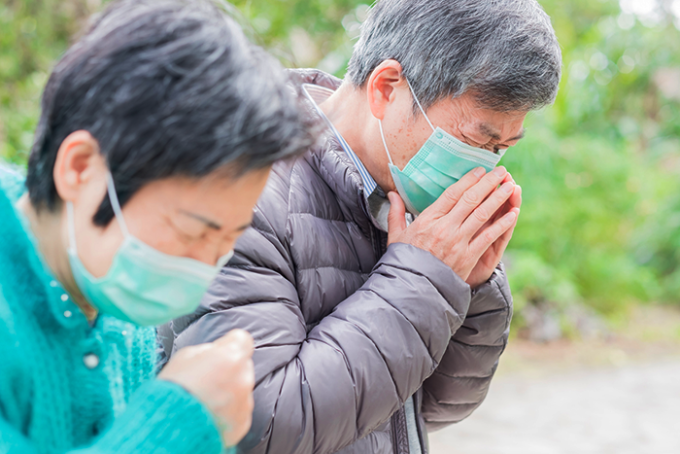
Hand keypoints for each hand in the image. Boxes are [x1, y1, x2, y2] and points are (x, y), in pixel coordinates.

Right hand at [159, 329, 254, 446]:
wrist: (169, 428)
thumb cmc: (172, 392)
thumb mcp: (184, 357)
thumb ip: (206, 350)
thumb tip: (214, 352)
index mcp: (230, 357)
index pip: (242, 339)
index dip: (230, 343)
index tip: (222, 349)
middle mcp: (242, 378)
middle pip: (242, 366)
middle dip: (228, 370)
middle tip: (207, 379)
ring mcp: (244, 402)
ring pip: (241, 389)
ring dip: (228, 392)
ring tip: (204, 400)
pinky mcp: (241, 422)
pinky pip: (239, 411)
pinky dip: (227, 412)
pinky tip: (208, 414)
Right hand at [387, 166, 516, 285]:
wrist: (412, 288)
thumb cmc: (404, 261)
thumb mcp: (396, 235)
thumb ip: (396, 213)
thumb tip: (392, 194)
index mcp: (428, 219)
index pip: (452, 193)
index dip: (468, 180)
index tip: (480, 170)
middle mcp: (444, 227)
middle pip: (471, 199)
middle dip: (488, 183)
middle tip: (501, 171)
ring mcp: (457, 242)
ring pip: (482, 214)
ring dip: (498, 198)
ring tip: (510, 186)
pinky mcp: (468, 256)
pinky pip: (488, 236)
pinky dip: (502, 224)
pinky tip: (512, 214)